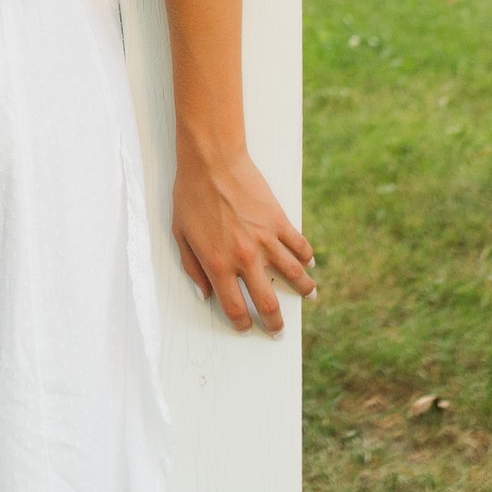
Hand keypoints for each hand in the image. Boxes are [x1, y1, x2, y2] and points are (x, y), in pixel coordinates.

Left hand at [171, 148, 315, 334]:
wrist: (212, 162)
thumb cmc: (190, 196)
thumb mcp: (180, 235)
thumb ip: (192, 269)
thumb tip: (205, 295)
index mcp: (218, 265)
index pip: (234, 308)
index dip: (242, 324)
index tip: (246, 328)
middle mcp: (245, 258)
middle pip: (267, 302)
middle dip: (274, 322)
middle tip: (278, 329)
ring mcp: (266, 240)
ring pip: (293, 275)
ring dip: (304, 291)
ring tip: (309, 297)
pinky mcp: (279, 221)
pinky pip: (299, 245)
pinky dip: (307, 258)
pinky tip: (310, 264)